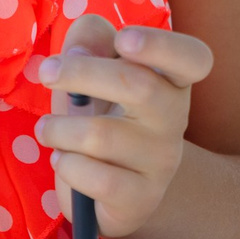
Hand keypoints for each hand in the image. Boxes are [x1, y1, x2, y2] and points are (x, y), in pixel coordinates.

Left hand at [36, 16, 214, 238]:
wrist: (110, 189)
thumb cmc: (102, 114)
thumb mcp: (93, 69)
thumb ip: (89, 39)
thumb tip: (78, 50)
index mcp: (171, 80)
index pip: (193, 58)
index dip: (161, 45)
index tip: (122, 40)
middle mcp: (175, 118)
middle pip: (137, 85)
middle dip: (81, 73)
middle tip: (46, 73)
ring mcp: (162, 161)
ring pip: (103, 136)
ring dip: (60, 129)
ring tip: (47, 130)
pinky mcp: (141, 198)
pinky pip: (98, 179)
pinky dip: (68, 166)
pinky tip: (63, 160)